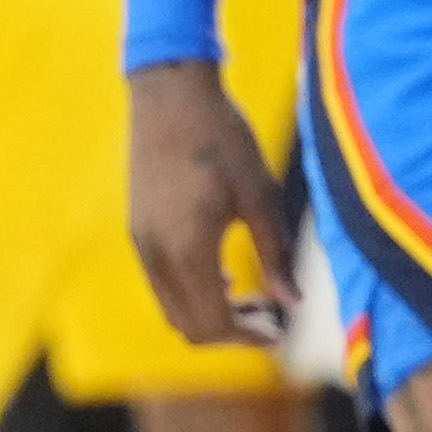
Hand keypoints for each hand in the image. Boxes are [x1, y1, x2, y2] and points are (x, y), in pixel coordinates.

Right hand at [125, 61, 285, 351]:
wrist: (171, 94)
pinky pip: (162, 282)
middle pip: (188, 325)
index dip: (247, 337)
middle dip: (230, 332)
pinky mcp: (138, 229)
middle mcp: (156, 253)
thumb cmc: (223, 138)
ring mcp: (141, 242)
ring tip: (254, 298)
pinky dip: (193, 291)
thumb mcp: (261, 195)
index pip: (212, 322)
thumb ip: (275, 253)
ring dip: (210, 312)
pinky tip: (226, 274)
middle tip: (270, 319)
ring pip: (172, 306)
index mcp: (187, 249)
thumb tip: (293, 302)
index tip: (280, 332)